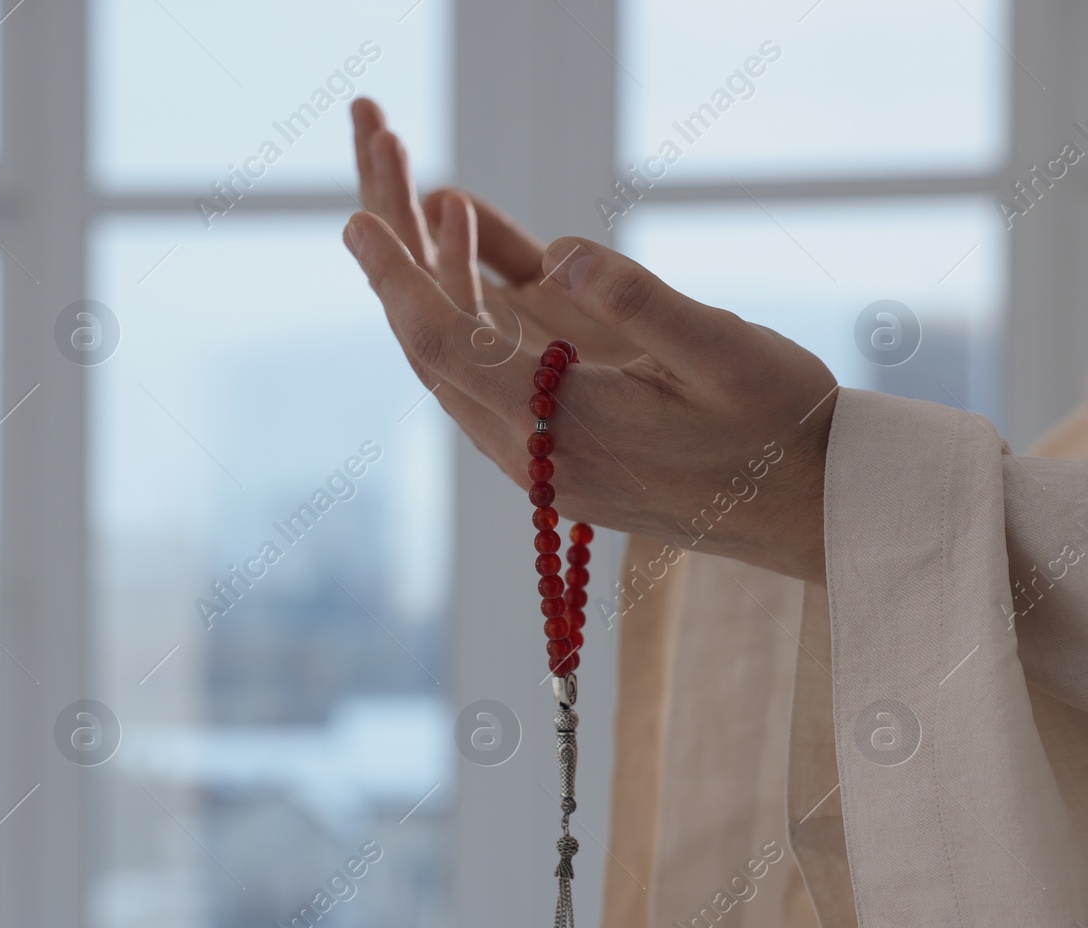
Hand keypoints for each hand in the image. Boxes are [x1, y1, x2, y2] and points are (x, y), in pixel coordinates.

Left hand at [345, 100, 837, 583]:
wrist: (810, 513)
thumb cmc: (781, 430)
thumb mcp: (727, 353)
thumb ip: (642, 302)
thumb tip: (554, 255)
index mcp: (563, 428)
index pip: (447, 345)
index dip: (395, 280)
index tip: (356, 222)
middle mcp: (532, 452)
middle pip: (435, 349)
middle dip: (401, 263)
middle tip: (376, 176)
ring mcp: (541, 458)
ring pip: (458, 363)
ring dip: (436, 282)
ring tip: (428, 198)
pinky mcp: (558, 453)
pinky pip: (491, 376)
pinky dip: (473, 312)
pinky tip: (477, 250)